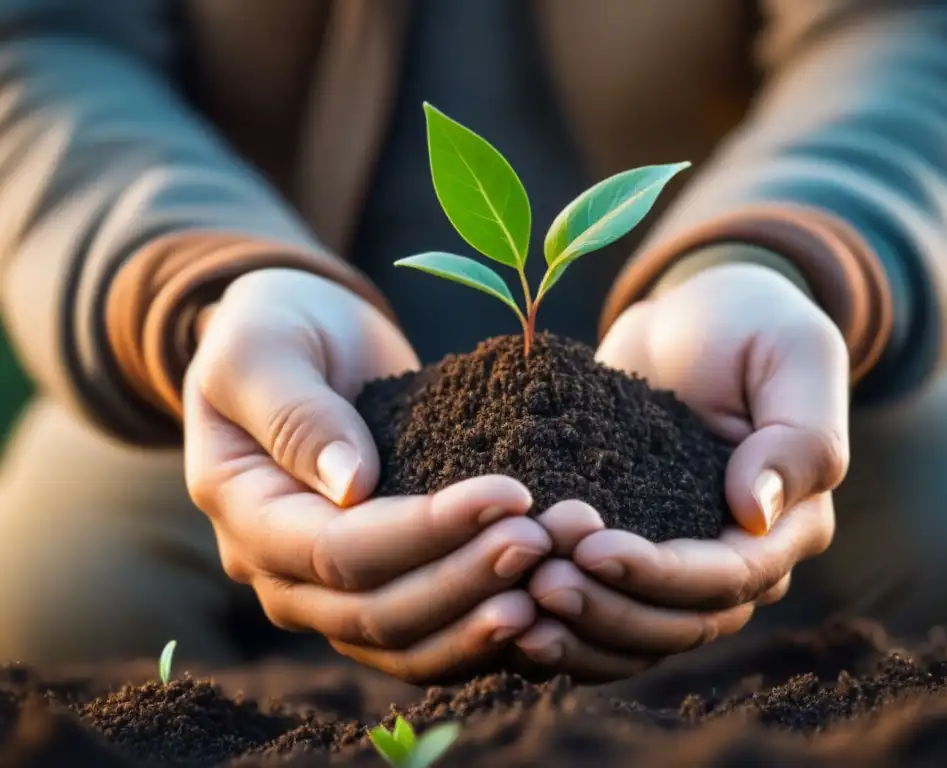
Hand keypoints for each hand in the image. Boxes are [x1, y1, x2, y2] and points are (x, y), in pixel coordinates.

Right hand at [183, 268, 553, 682]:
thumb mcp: (264, 348)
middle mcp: (279, 571)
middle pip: (374, 610)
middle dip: (464, 581)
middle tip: (541, 542)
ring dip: (480, 621)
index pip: (336, 550)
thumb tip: (351, 487)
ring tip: (552, 587)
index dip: (425, 533)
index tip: (509, 496)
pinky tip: (541, 615)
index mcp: (245, 511)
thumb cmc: (276, 327)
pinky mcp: (380, 584)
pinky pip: (427, 636)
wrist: (301, 333)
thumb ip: (295, 412)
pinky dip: (481, 634)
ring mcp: (327, 590)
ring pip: (404, 642)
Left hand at [516, 263, 847, 680]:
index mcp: (788, 524)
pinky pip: (603, 618)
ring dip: (577, 630)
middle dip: (607, 609)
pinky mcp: (631, 560)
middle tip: (539, 580)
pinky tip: (509, 615)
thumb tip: (756, 513)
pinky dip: (562, 630)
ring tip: (514, 604)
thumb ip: (798, 436)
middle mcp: (739, 562)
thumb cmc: (750, 326)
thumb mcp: (794, 356)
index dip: (659, 574)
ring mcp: (681, 569)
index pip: (728, 577)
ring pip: (637, 637)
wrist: (691, 320)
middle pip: (677, 623)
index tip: (591, 548)